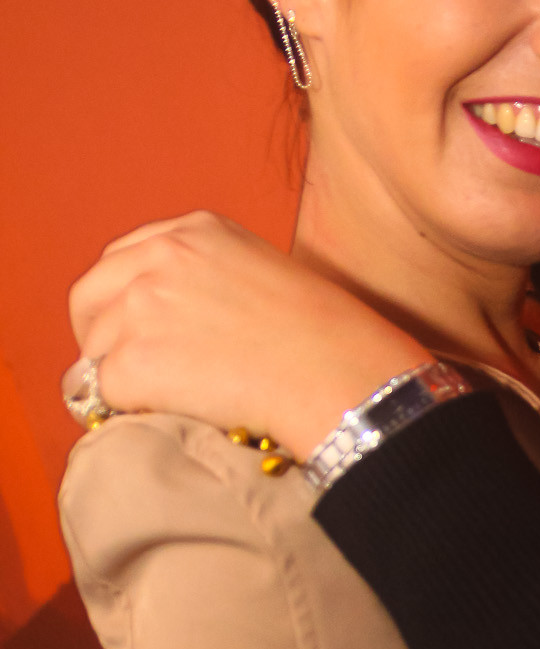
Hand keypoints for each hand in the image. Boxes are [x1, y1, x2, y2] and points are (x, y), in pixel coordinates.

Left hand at [69, 212, 425, 459]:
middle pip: (89, 298)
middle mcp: (162, 258)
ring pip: (94, 352)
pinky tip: (169, 417)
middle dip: (100, 337)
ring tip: (169, 403)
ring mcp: (142, 308)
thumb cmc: (329, 342)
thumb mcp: (268, 275)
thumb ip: (214, 279)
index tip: (138, 333)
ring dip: (121, 381)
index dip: (123, 303)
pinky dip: (126, 413)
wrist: (342, 378)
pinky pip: (102, 395)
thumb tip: (182, 321)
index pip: (123, 259)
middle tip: (130, 374)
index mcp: (196, 231)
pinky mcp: (134, 362)